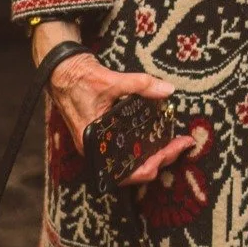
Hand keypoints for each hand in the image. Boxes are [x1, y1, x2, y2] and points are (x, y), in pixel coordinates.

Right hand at [34, 21, 194, 185]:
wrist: (64, 73)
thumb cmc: (81, 81)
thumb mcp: (112, 82)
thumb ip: (141, 85)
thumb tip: (168, 90)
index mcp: (94, 146)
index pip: (127, 172)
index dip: (153, 164)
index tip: (174, 149)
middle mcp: (98, 152)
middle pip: (134, 170)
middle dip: (162, 159)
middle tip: (183, 143)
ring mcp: (102, 146)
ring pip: (132, 162)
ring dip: (156, 154)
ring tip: (177, 143)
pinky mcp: (106, 138)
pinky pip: (128, 151)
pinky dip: (145, 147)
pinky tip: (160, 137)